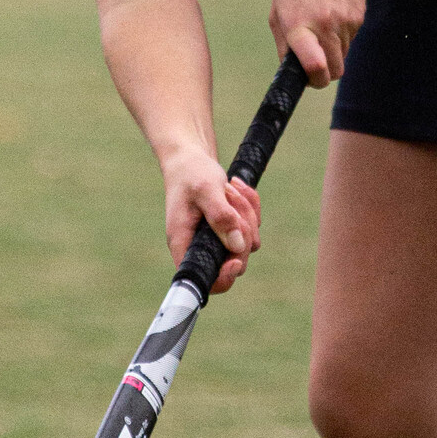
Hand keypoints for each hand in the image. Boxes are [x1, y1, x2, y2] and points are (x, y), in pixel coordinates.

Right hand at [161, 145, 261, 293]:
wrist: (191, 157)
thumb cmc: (191, 172)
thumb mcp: (205, 189)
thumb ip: (220, 216)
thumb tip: (238, 245)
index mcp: (184, 243)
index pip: (204, 280)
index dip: (224, 277)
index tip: (235, 259)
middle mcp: (200, 246)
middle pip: (235, 261)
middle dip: (242, 229)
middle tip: (231, 199)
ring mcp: (217, 240)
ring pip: (247, 243)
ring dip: (246, 213)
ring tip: (229, 188)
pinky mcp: (230, 230)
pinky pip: (252, 228)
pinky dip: (250, 206)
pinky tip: (236, 186)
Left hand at [270, 0, 369, 88]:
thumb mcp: (278, 11)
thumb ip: (285, 45)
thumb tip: (296, 74)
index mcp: (297, 26)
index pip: (314, 66)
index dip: (316, 79)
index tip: (312, 77)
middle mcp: (323, 25)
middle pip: (334, 71)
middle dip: (326, 70)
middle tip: (316, 56)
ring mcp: (344, 21)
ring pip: (343, 56)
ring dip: (334, 48)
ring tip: (322, 21)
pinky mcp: (359, 16)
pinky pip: (351, 39)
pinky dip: (343, 32)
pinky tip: (334, 10)